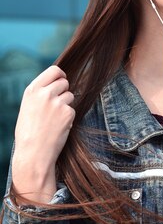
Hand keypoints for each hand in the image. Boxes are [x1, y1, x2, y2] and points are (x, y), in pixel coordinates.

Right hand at [11, 66, 74, 202]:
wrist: (33, 153)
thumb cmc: (29, 132)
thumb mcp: (28, 107)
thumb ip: (40, 94)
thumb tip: (57, 82)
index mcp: (32, 90)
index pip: (54, 70)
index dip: (60, 75)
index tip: (61, 81)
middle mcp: (44, 94)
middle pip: (65, 82)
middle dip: (64, 91)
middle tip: (56, 106)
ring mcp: (57, 103)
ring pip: (70, 96)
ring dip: (66, 105)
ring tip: (53, 119)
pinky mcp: (68, 113)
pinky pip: (73, 110)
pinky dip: (68, 117)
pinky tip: (58, 127)